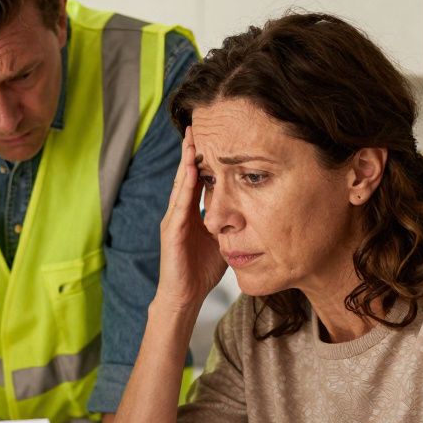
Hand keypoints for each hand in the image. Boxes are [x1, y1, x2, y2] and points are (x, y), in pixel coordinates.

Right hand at [155, 126, 227, 314]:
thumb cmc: (201, 272)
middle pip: (185, 175)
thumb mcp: (221, 240)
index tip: (211, 135)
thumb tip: (252, 209)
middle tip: (197, 125)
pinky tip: (190, 170)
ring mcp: (172, 221)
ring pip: (180, 185)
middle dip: (190, 151)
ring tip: (192, 140)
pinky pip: (179, 205)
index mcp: (190, 213)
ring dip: (185, 162)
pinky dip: (184, 186)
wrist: (184, 297)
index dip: (202, 158)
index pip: (196, 179)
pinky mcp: (171, 232)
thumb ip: (230, 223)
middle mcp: (178, 212)